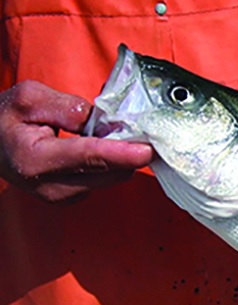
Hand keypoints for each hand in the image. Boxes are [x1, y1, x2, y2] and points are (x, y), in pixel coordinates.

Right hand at [0, 80, 152, 202]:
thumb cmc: (6, 118)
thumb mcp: (29, 98)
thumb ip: (66, 107)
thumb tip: (102, 119)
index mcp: (35, 160)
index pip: (89, 157)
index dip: (122, 153)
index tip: (147, 151)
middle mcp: (51, 187)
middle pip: (108, 172)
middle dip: (129, 152)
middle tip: (143, 128)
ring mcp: (63, 197)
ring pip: (112, 177)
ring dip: (122, 157)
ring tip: (119, 133)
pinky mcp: (73, 197)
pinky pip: (105, 179)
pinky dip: (113, 163)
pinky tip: (107, 146)